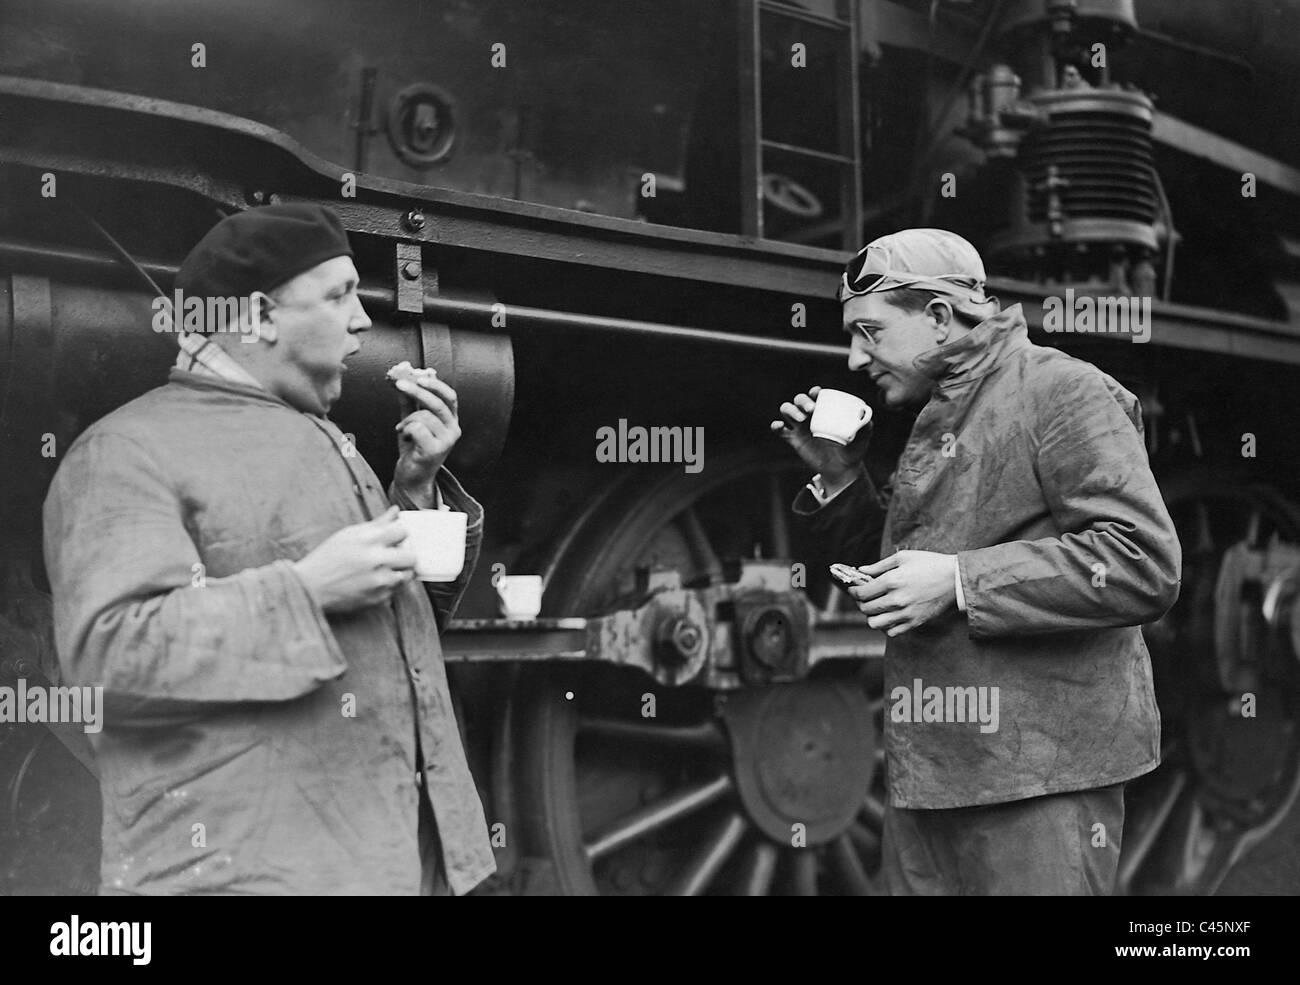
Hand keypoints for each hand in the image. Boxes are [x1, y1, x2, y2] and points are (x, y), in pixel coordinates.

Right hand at [292, 506, 417, 612]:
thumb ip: (376, 523)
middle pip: (411, 555)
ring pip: (407, 574)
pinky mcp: (378, 598)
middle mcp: (376, 560)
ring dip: (400, 571)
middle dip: (405, 554)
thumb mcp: (348, 534)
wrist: (310, 587)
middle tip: (395, 556)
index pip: (402, 531)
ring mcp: (378, 581)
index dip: (399, 535)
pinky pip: (396, 591)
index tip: (394, 539)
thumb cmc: (327, 558)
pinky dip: (389, 586)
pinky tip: (374, 582)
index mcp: (368, 540)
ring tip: (384, 570)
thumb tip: (395, 511)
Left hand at [393, 371, 460, 505]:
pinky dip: (406, 430)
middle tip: (398, 384)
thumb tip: (401, 379)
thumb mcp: (411, 420)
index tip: (419, 375)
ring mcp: (447, 441)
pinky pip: (417, 429)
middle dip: (417, 390)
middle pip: (438, 403)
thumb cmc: (414, 448)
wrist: (411, 476)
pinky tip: (405, 437)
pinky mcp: (435, 451)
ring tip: (402, 428)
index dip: (436, 384)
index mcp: (451, 420)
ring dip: (407, 420)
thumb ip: (409, 401)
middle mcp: (453, 430)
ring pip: (424, 416)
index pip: (450, 396)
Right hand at [770, 385, 871, 483]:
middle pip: (799, 400)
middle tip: (811, 410)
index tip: (817, 393)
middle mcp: (811, 416)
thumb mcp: (863, 437)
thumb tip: (866, 414)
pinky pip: (780, 429)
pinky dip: (776, 425)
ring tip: (800, 418)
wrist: (842, 470)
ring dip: (790, 410)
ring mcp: (800, 427)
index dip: (814, 392)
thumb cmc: (853, 450)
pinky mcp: (793, 439)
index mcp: (825, 411)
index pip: (816, 395)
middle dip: (802, 401)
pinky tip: (779, 426)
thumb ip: (867, 425)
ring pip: (787, 410)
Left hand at [848, 550, 957, 636]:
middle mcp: (897, 599)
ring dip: (871, 616)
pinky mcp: (914, 622)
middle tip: (865, 597)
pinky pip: (891, 632)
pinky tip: (889, 616)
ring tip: (877, 608)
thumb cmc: (930, 564)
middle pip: (865, 609)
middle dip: (861, 602)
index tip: (854, 589)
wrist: (956, 579)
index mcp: (892, 581)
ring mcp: (906, 613)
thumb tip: (861, 570)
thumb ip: (879, 566)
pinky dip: (886, 626)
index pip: (861, 593)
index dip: (853, 591)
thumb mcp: (903, 557)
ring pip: (874, 624)